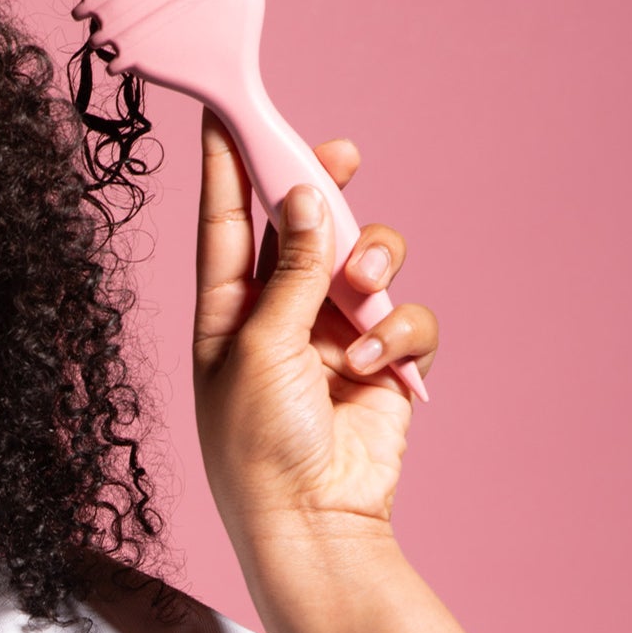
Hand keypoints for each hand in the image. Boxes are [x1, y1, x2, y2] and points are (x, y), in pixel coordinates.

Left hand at [193, 108, 438, 550]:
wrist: (312, 523)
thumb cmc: (258, 445)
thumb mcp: (259, 346)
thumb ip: (287, 270)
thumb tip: (301, 195)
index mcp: (226, 309)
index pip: (226, 222)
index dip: (226, 165)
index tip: (225, 108)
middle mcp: (279, 315)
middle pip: (304, 227)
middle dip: (324, 190)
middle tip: (341, 153)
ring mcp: (334, 336)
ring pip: (366, 261)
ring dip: (371, 265)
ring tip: (361, 295)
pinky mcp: (382, 363)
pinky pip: (406, 317)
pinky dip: (398, 332)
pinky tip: (375, 363)